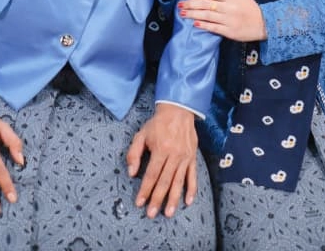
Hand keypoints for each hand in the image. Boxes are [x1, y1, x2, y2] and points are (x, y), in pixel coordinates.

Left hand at [125, 102, 197, 217]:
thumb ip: (134, 153)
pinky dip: (191, 189)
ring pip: (178, 182)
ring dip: (174, 199)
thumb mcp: (141, 134)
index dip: (145, 190)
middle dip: (157, 199)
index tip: (140, 203)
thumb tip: (131, 173)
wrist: (178, 110)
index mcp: (160, 149)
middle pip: (164, 181)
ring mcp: (185, 157)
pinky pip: (193, 176)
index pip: (151, 174)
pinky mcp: (192, 157)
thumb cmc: (158, 124)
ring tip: (169, 213)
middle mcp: (174, 155)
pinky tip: (188, 201)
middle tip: (152, 214)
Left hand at [178, 0, 266, 41]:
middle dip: (191, 4)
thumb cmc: (251, 7)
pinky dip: (204, 25)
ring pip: (207, 16)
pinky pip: (214, 28)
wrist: (264, 23)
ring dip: (193, 14)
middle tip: (179, 4)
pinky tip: (195, 24)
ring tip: (182, 14)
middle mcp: (228, 7)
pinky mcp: (229, 31)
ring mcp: (228, 19)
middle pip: (206, 4)